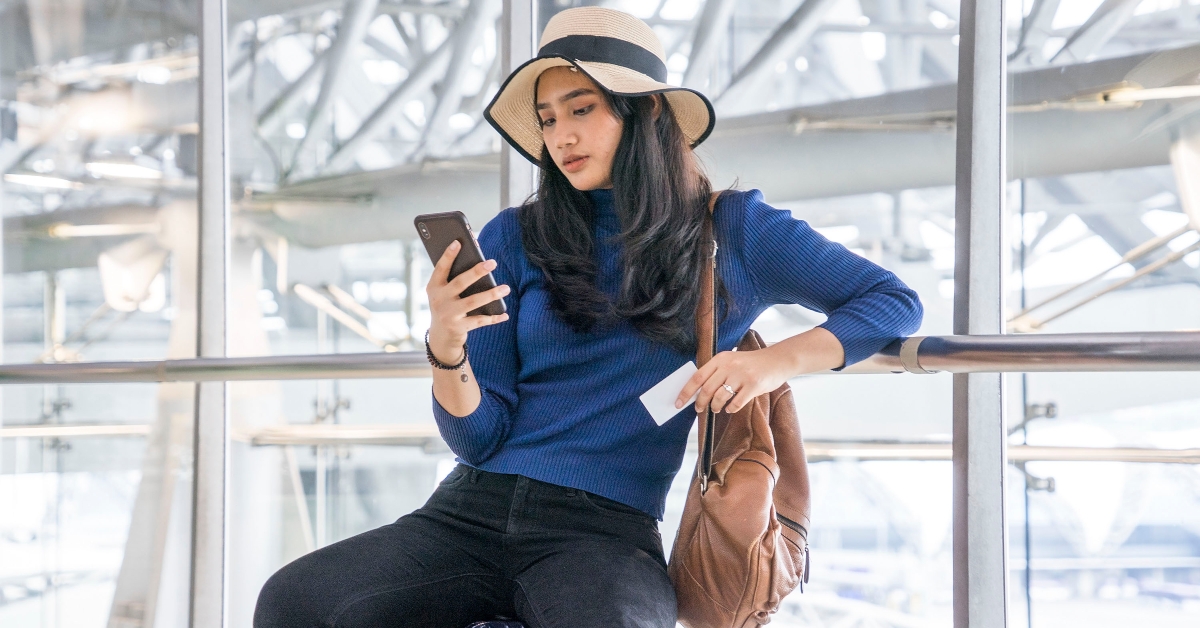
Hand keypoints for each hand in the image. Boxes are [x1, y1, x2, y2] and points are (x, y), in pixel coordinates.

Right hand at [425, 240, 509, 361]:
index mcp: (434, 287)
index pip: (441, 268)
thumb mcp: (444, 293)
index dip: (449, 255)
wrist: (440, 337)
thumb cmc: (447, 307)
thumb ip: (455, 280)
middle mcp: (439, 300)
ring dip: (491, 294)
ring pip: (473, 301)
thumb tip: (479, 264)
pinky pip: (480, 320)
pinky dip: (494, 318)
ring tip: (506, 288)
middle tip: (492, 262)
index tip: (458, 242)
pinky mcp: (458, 327)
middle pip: (460, 282)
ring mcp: (448, 314)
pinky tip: (504, 314)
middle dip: (477, 271)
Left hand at [674, 346, 793, 414]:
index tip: (679, 403)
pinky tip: (731, 408)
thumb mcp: (731, 361)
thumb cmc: (751, 364)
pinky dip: (730, 409)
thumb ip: (716, 373)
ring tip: (716, 408)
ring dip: (715, 407)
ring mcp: (742, 375)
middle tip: (700, 409)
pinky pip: (736, 404)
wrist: (776, 360)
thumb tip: (697, 392)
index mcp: (720, 359)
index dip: (686, 392)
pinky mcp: (753, 386)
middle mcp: (729, 366)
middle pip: (706, 389)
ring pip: (720, 398)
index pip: (697, 377)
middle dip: (700, 403)